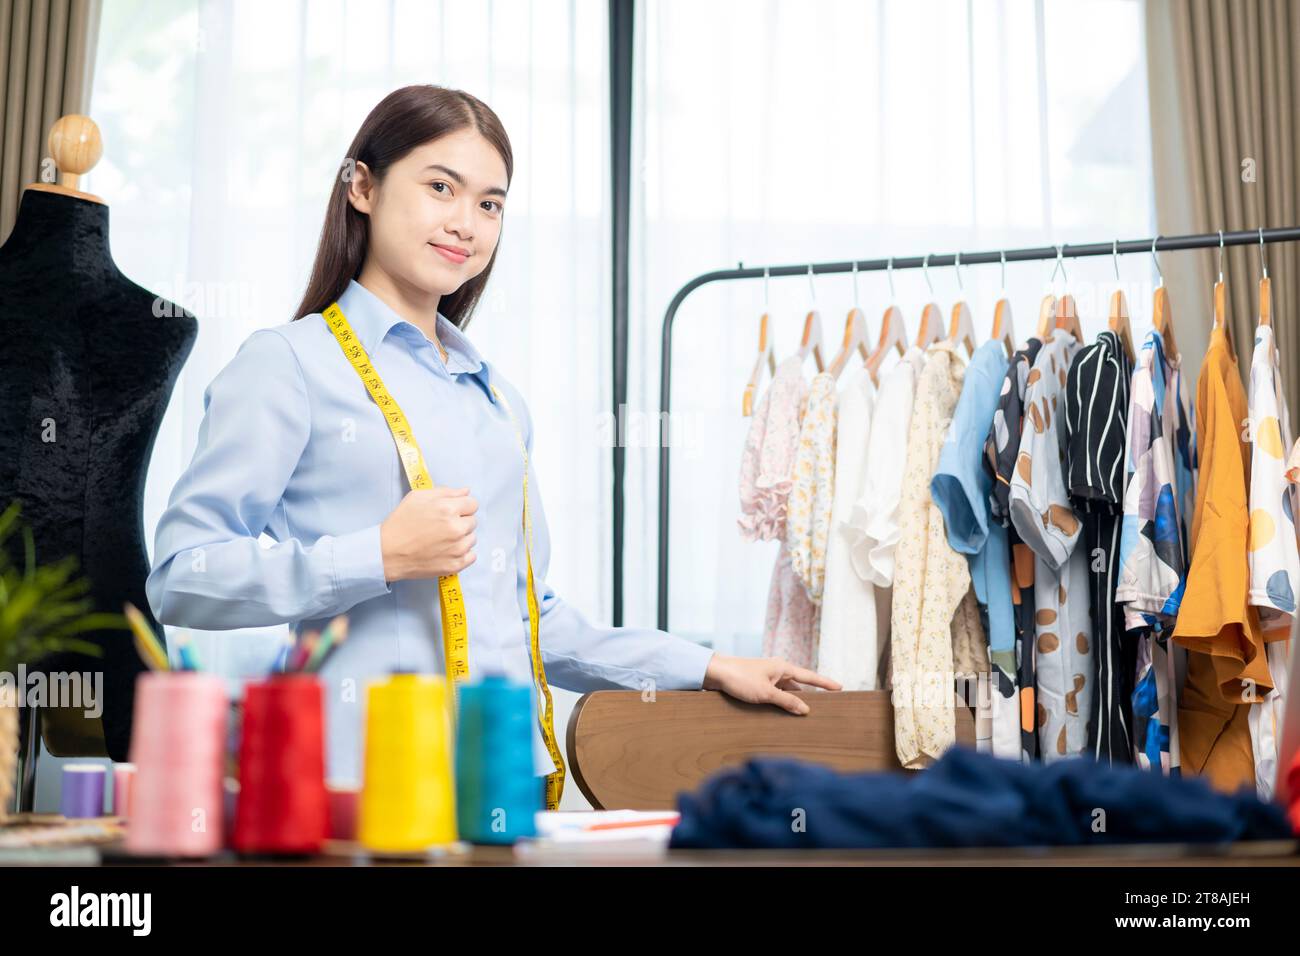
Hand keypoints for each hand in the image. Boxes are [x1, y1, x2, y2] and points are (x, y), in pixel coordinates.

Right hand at [379, 486, 477, 580]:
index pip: (473, 504)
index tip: (453, 511)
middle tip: (443, 526)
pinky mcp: (456, 565)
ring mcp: (457, 548)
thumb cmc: (400, 524)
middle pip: (473, 521)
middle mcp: (456, 528)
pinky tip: (447, 550)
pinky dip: (462, 553)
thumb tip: (466, 491)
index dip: (462, 506)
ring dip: (462, 538)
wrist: (388, 552)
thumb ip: (445, 491)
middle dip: (461, 521)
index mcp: (448, 509)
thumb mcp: (417, 497)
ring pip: (472, 538)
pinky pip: (472, 556)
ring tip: (442, 539)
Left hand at [701, 654, 841, 714]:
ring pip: (787, 691)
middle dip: (810, 696)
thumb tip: (805, 709)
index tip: (840, 687)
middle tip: (826, 706)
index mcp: (782, 668)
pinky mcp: (758, 684)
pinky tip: (783, 713)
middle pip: (799, 685)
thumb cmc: (740, 679)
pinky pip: (776, 694)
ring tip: (805, 715)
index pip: (810, 676)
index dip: (825, 683)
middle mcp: (777, 671)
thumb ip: (787, 701)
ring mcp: (767, 677)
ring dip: (793, 701)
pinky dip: (781, 702)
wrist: (714, 673)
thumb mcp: (765, 693)